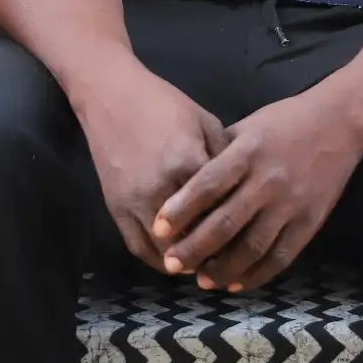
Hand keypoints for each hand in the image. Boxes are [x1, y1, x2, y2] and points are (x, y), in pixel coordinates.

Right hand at [71, 58, 227, 269]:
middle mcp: (160, 188)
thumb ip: (224, 157)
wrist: (109, 95)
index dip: (238, 228)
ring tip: (206, 268)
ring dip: (186, 263)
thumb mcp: (204, 121)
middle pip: (193, 237)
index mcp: (188, 162)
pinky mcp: (115, 207)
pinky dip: (159, 259)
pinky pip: (138, 247)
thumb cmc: (163, 103)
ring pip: (165, 250)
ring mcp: (134, 201)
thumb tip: (243, 189)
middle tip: (234, 262)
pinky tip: (175, 261)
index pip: (220, 208)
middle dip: (215, 254)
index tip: (253, 238)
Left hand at [150, 87, 362, 292]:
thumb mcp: (245, 127)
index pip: (208, 185)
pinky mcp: (309, 222)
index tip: (158, 228)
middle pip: (226, 222)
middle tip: (172, 264)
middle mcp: (267, 180)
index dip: (181, 209)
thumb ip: (217, 156)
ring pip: (252, 246)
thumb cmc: (283, 122)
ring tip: (202, 280)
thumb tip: (183, 184)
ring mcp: (291, 204)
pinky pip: (280, 256)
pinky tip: (236, 283)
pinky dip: (257, 274)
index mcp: (247, 153)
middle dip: (195, 248)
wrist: (338, 124)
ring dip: (224, 268)